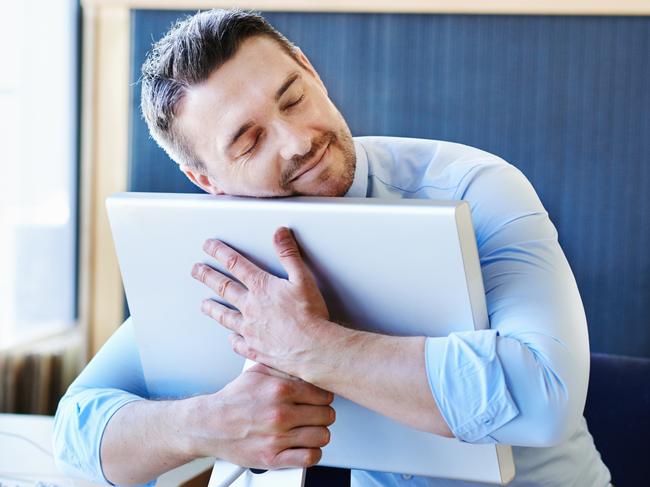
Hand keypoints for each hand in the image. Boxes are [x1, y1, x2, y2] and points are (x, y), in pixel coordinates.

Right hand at [186, 363, 334, 468]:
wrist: (209, 425)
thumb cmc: (234, 399)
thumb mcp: (258, 372)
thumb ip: (284, 368)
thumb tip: (308, 367)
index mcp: (280, 390)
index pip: (323, 394)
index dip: (323, 397)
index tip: (319, 400)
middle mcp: (280, 414)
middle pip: (326, 415)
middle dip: (322, 414)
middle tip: (314, 414)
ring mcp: (277, 437)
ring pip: (322, 436)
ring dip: (318, 433)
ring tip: (309, 429)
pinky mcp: (272, 458)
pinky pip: (309, 458)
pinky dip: (312, 452)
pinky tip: (305, 445)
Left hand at [191, 227, 336, 378]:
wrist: (312, 348)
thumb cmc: (310, 315)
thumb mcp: (303, 277)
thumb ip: (288, 254)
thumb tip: (279, 233)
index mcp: (261, 287)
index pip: (235, 264)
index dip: (219, 252)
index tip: (208, 246)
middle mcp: (250, 307)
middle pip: (224, 287)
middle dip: (207, 276)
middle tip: (196, 270)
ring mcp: (249, 329)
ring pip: (225, 316)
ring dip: (212, 308)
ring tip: (204, 304)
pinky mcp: (254, 348)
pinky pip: (237, 343)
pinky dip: (232, 339)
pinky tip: (230, 338)